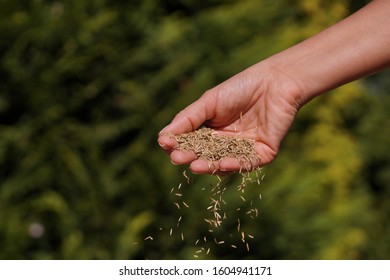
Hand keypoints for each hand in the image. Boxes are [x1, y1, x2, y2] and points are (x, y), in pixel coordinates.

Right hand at [158, 63, 302, 173]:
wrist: (275, 82)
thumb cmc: (240, 88)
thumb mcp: (209, 102)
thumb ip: (188, 119)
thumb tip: (162, 137)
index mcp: (211, 130)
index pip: (190, 142)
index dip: (178, 145)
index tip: (166, 144)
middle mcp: (225, 143)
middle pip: (204, 155)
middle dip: (190, 157)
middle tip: (178, 158)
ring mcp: (243, 150)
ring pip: (223, 164)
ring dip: (209, 166)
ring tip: (195, 166)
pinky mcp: (262, 154)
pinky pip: (246, 163)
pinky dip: (234, 165)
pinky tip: (222, 164)